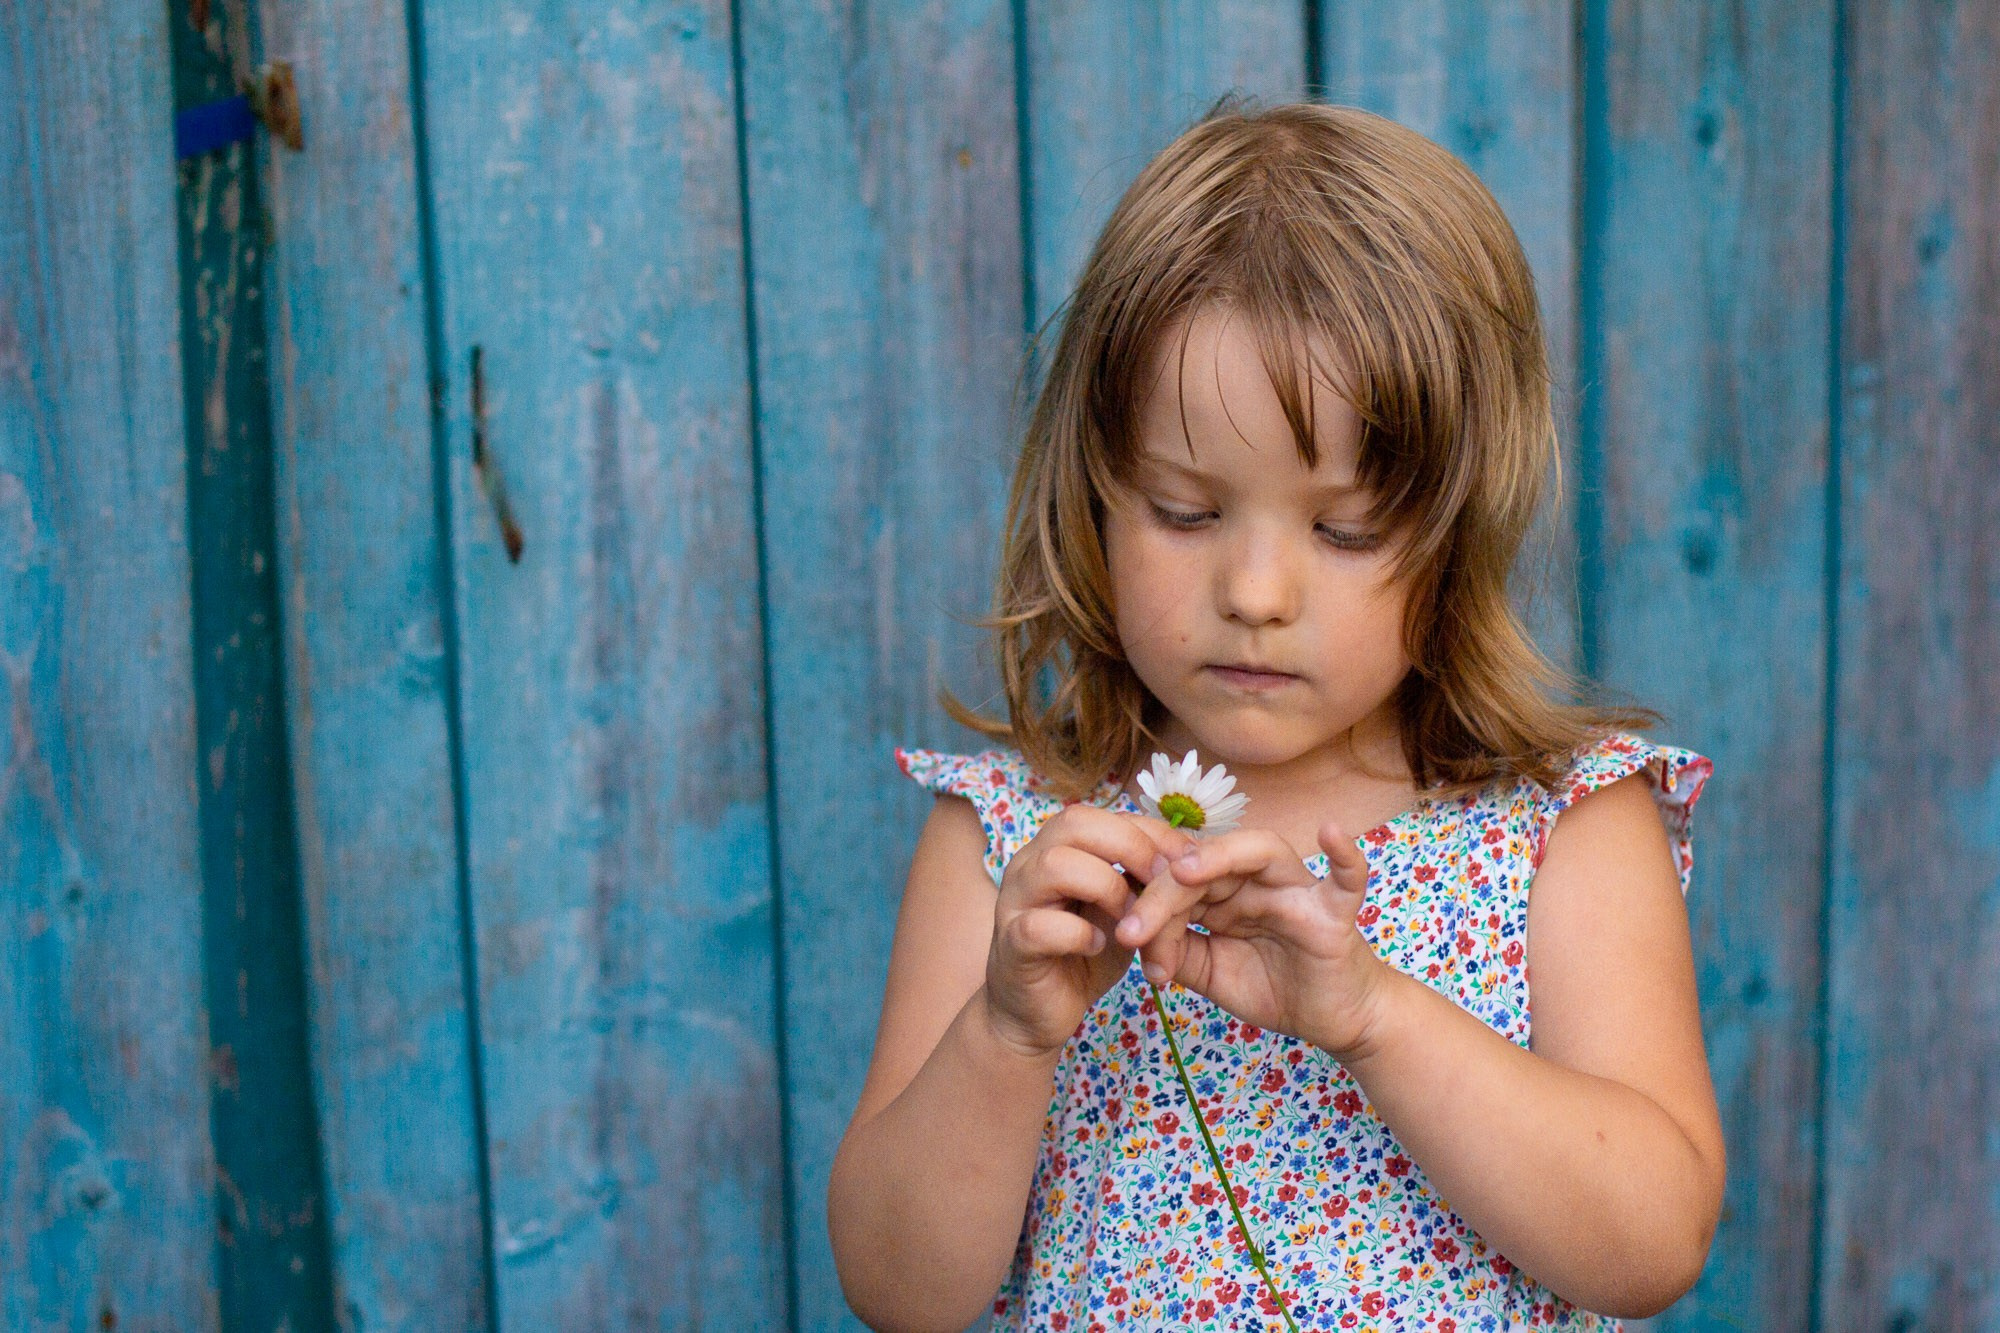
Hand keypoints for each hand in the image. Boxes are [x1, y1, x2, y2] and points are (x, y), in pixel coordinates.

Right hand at [985, 805, 1197, 1059]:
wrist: (1037, 1012)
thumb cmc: (1081, 953)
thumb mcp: (1119, 910)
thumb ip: (1137, 880)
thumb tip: (1182, 855)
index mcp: (1054, 848)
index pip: (1100, 815)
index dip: (1148, 831)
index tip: (1187, 859)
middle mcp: (1027, 864)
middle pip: (1074, 823)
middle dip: (1130, 847)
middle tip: (1163, 881)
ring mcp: (1013, 902)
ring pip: (1055, 865)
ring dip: (1107, 888)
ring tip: (1131, 920)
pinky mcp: (1011, 945)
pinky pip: (1039, 926)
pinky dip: (1078, 934)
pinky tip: (1097, 947)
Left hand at [1114, 819, 1394, 1061]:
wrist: (1332, 1019)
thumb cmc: (1273, 986)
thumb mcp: (1210, 971)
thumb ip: (1176, 950)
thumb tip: (1134, 937)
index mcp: (1225, 891)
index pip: (1177, 878)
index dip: (1145, 898)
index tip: (1119, 932)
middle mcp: (1257, 881)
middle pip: (1207, 863)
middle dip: (1163, 894)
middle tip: (1131, 931)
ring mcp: (1297, 891)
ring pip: (1261, 852)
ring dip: (1220, 856)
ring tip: (1184, 872)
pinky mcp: (1335, 913)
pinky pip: (1347, 879)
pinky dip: (1345, 855)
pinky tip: (1331, 834)